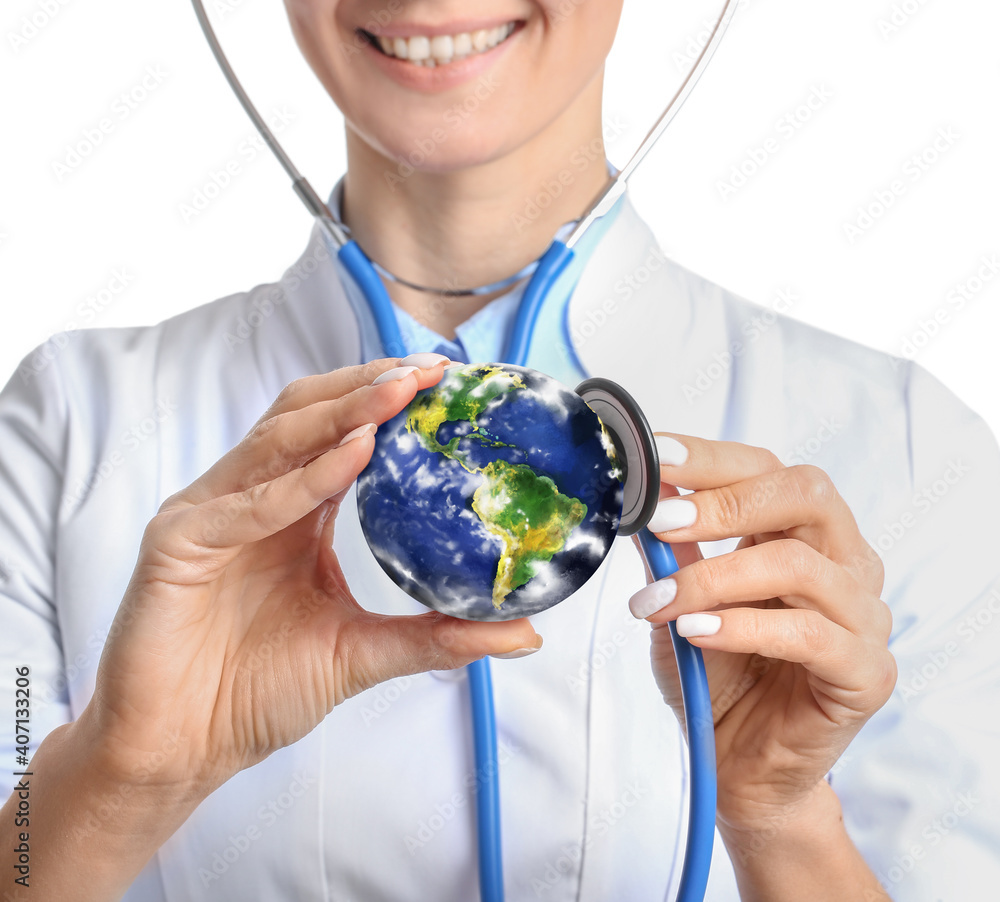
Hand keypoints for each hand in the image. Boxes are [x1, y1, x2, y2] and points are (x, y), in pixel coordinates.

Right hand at [79, 357, 540, 797]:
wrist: (184, 747)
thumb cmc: (256, 692)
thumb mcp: (362, 653)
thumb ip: (437, 636)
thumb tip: (527, 635)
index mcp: (293, 511)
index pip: (340, 434)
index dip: (388, 405)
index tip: (447, 385)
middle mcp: (252, 498)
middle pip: (308, 417)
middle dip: (368, 388)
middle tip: (429, 373)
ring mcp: (212, 513)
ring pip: (277, 441)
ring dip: (341, 414)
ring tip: (398, 394)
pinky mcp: (178, 541)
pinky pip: (246, 503)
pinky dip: (301, 478)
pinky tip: (351, 456)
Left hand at [628, 434, 895, 834]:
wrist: (738, 764)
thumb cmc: (715, 675)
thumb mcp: (679, 601)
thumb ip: (671, 552)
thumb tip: (640, 494)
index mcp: (802, 534)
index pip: (767, 470)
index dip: (711, 459)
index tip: (654, 459)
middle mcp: (844, 564)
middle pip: (806, 493)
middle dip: (724, 501)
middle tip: (661, 521)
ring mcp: (864, 617)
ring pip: (798, 564)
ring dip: (715, 578)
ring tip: (659, 600)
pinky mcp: (866, 673)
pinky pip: (810, 634)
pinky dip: (742, 626)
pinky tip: (695, 631)